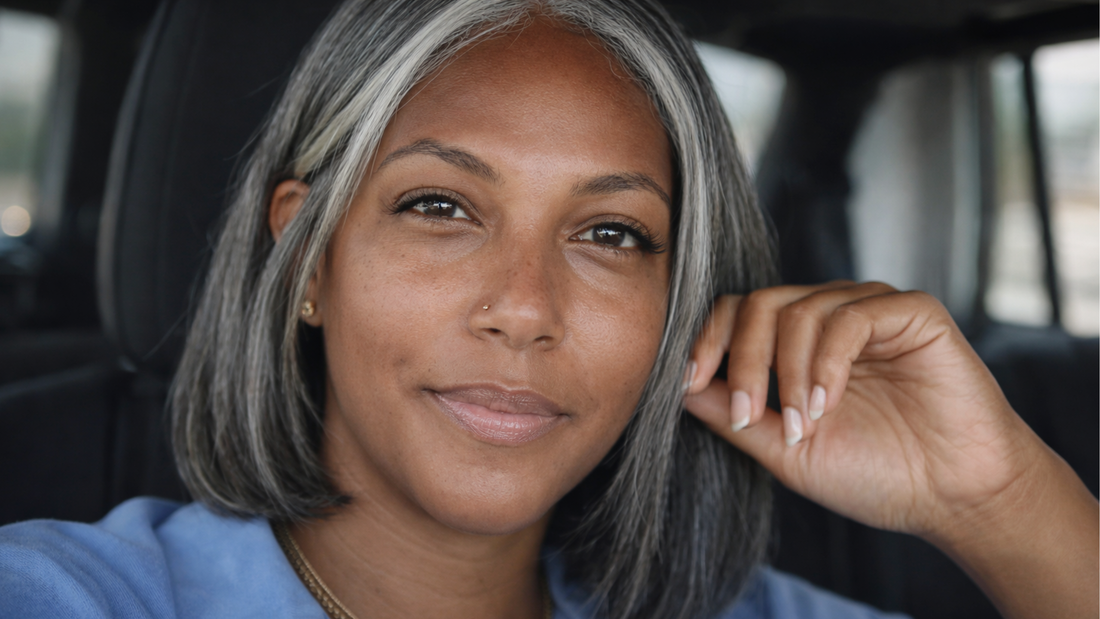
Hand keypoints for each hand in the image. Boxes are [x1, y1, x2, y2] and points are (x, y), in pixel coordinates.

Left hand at [683, 281, 1030, 534]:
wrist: (953, 495)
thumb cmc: (875, 474)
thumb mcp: (783, 450)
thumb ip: (732, 414)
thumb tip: (676, 385)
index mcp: (796, 343)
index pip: (736, 313)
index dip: (706, 341)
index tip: (689, 382)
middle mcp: (830, 316)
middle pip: (759, 304)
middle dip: (743, 361)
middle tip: (745, 416)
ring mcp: (870, 310)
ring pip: (800, 310)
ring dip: (788, 372)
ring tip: (801, 424)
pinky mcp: (911, 313)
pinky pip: (851, 317)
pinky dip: (827, 362)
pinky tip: (828, 403)